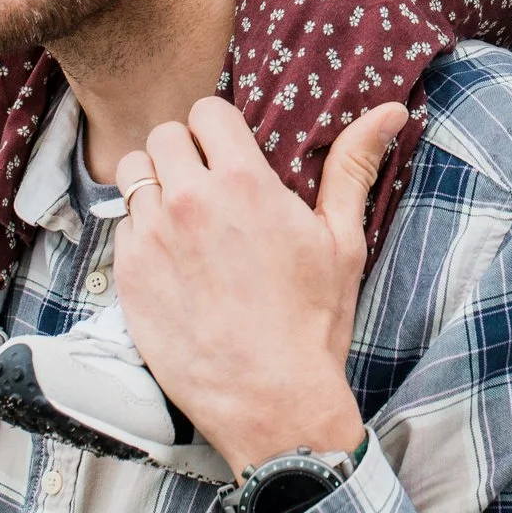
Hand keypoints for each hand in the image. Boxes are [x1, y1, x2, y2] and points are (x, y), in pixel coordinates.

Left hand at [109, 97, 406, 472]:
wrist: (270, 402)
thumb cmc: (313, 322)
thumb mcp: (342, 240)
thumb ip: (353, 165)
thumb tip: (388, 110)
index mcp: (243, 183)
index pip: (206, 112)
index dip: (218, 128)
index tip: (230, 152)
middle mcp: (189, 201)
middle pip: (162, 136)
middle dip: (184, 151)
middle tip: (207, 183)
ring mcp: (152, 239)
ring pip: (133, 177)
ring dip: (155, 186)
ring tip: (182, 216)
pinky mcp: (128, 277)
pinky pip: (123, 228)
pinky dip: (141, 233)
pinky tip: (172, 260)